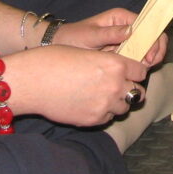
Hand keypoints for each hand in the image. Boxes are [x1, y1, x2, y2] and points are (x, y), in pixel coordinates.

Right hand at [12, 45, 147, 126]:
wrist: (31, 82)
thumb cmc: (53, 60)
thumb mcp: (86, 53)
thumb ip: (107, 63)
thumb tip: (117, 72)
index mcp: (115, 64)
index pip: (141, 71)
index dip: (135, 72)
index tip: (129, 73)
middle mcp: (114, 85)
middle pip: (138, 92)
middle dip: (129, 89)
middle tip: (117, 87)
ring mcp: (105, 105)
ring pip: (124, 107)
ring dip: (117, 102)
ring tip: (101, 96)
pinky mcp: (93, 120)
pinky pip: (108, 118)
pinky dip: (103, 113)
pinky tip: (89, 104)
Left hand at [54, 7, 168, 65]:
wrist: (60, 47)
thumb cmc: (72, 37)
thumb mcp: (90, 35)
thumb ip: (110, 33)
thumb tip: (131, 31)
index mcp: (121, 17)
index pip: (148, 24)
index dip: (153, 39)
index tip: (149, 55)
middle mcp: (127, 27)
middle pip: (152, 36)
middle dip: (155, 51)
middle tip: (148, 65)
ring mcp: (126, 41)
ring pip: (147, 49)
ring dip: (149, 59)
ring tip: (141, 70)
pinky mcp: (123, 54)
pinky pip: (137, 59)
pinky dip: (140, 66)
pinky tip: (134, 73)